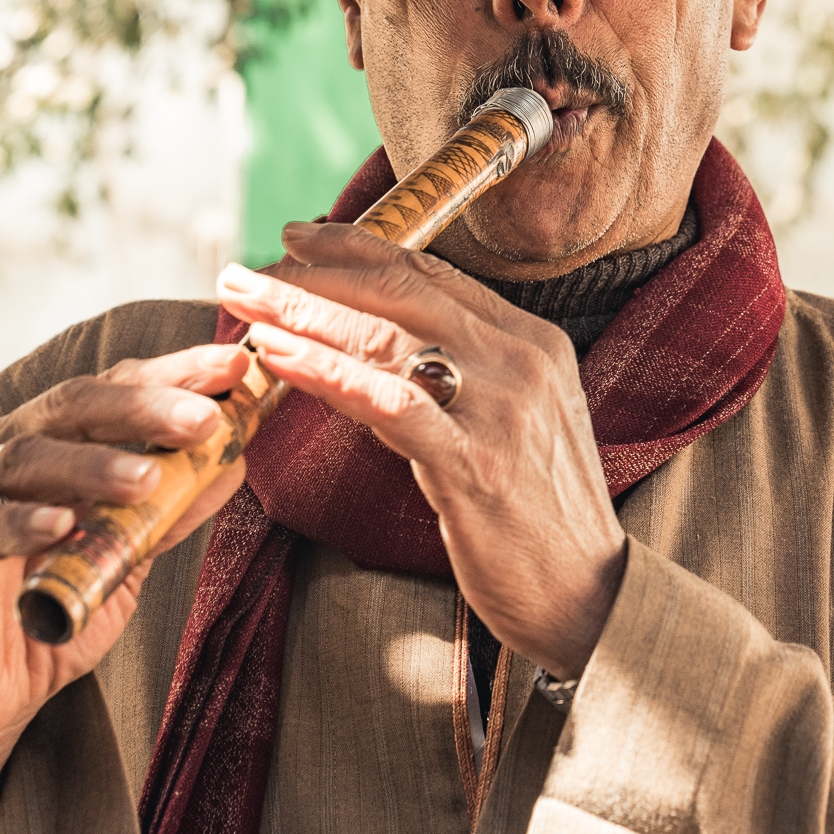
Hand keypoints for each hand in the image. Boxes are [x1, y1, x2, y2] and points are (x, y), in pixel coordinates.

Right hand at [0, 344, 249, 833]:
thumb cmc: (48, 615)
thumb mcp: (124, 558)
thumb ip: (169, 510)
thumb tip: (235, 459)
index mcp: (48, 441)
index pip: (114, 387)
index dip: (173, 373)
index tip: (235, 365)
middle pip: (71, 405)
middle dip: (142, 406)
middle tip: (203, 418)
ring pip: (24, 458)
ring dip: (91, 464)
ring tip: (147, 478)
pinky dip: (16, 524)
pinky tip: (59, 525)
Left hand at [218, 225, 628, 680]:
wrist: (591, 595)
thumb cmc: (539, 515)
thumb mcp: (513, 422)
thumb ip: (460, 375)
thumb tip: (373, 347)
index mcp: (532, 341)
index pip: (431, 273)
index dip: (357, 249)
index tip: (297, 238)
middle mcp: (520, 361)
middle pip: (401, 292)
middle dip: (313, 273)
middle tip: (245, 269)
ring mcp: (500, 410)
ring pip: (386, 339)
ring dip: (303, 314)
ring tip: (243, 303)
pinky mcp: (475, 466)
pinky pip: (390, 405)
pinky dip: (327, 373)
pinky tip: (280, 357)